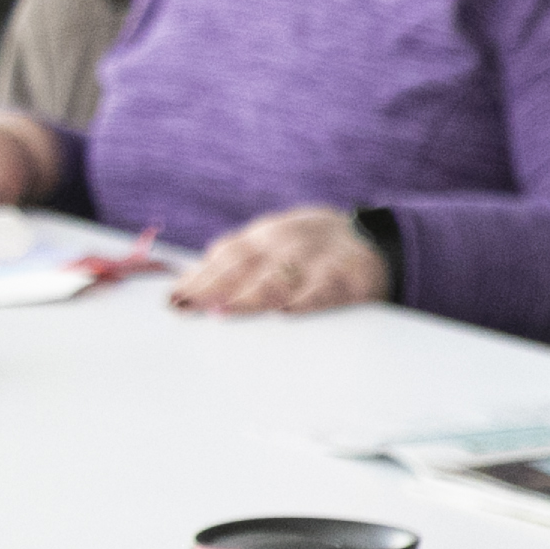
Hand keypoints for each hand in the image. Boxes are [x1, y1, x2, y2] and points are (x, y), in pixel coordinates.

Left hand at [168, 206, 388, 316]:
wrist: (376, 240)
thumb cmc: (311, 254)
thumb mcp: (274, 248)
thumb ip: (236, 265)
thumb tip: (187, 286)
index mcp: (263, 238)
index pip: (225, 255)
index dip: (199, 275)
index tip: (173, 299)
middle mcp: (286, 243)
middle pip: (244, 263)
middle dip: (212, 285)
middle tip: (186, 307)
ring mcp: (317, 259)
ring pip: (281, 275)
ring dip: (250, 293)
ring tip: (224, 310)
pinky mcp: (349, 277)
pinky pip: (327, 288)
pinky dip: (307, 298)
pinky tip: (288, 311)